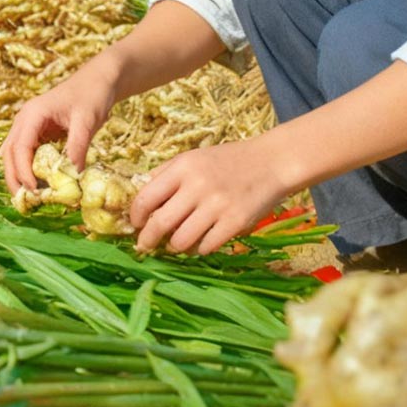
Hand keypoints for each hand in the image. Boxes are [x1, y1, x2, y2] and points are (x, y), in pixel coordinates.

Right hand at [1, 68, 116, 193]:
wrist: (98, 80)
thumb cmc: (92, 95)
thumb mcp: (87, 120)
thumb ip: (77, 146)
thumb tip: (73, 175)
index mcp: (32, 114)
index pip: (20, 147)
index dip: (23, 171)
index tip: (34, 190)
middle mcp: (25, 120)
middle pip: (9, 153)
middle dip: (14, 178)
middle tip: (25, 201)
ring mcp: (29, 126)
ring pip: (14, 155)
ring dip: (18, 175)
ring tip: (30, 197)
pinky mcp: (37, 133)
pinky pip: (26, 154)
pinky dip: (28, 169)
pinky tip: (38, 183)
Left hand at [130, 139, 288, 254]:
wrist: (271, 163)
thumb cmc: (228, 161)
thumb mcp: (193, 157)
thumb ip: (166, 174)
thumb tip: (138, 195)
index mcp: (183, 167)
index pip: (146, 198)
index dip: (136, 216)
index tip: (136, 224)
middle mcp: (198, 186)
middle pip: (160, 224)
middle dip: (147, 240)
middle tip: (145, 246)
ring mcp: (218, 205)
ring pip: (181, 241)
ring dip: (174, 247)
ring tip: (176, 243)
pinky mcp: (236, 222)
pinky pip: (206, 247)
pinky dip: (199, 249)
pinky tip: (201, 241)